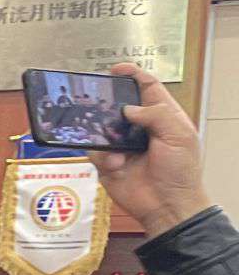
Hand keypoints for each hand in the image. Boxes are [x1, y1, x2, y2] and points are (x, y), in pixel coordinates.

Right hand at [91, 62, 214, 237]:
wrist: (166, 205)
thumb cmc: (180, 170)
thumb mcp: (178, 135)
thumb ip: (156, 114)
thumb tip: (127, 108)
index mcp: (162, 117)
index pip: (147, 88)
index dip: (133, 76)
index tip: (116, 70)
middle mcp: (139, 128)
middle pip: (118, 105)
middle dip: (106, 102)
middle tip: (94, 99)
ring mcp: (121, 145)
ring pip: (101, 128)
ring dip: (104, 134)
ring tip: (113, 145)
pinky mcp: (107, 163)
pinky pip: (94, 152)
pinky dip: (104, 157)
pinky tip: (117, 164)